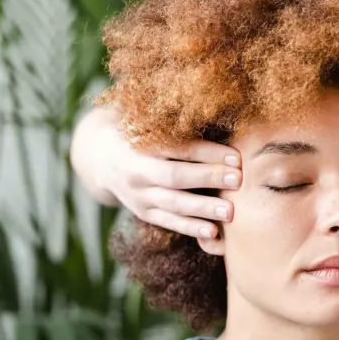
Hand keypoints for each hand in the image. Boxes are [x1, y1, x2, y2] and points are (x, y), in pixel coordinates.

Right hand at [92, 117, 241, 238]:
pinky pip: (169, 222)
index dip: (208, 152)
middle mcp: (137, 171)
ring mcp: (139, 196)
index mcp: (140, 144)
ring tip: (231, 212)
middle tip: (238, 180)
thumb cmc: (137, 132)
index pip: (178, 148)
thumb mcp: (147, 120)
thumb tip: (213, 107)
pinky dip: (191, 228)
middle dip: (208, 178)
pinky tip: (214, 232)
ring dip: (204, 208)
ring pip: (174, 204)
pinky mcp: (145, 212)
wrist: (100, 158)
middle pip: (175, 176)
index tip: (237, 156)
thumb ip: (174, 120)